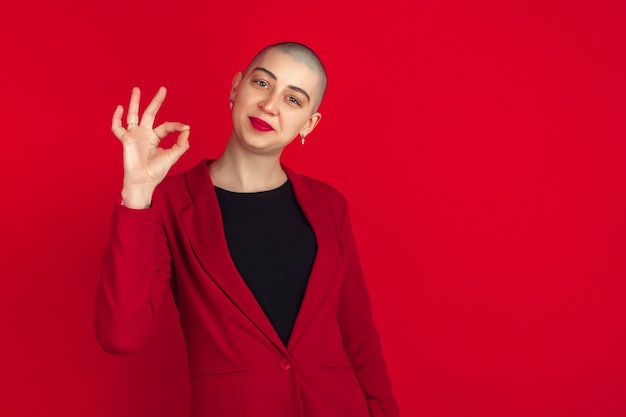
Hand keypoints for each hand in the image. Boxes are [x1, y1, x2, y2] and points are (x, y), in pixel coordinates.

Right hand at [112, 86, 189, 207]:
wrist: (144, 181)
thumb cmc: (156, 171)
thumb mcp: (172, 156)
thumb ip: (181, 144)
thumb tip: (187, 129)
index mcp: (155, 138)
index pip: (166, 126)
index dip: (176, 126)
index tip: (185, 127)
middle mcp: (144, 134)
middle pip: (150, 113)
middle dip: (156, 101)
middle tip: (163, 89)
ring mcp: (134, 135)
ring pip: (133, 115)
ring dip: (135, 102)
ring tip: (137, 89)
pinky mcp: (126, 140)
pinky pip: (117, 127)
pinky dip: (116, 118)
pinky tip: (120, 108)